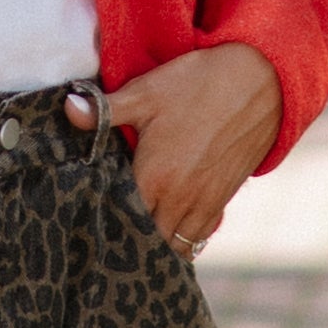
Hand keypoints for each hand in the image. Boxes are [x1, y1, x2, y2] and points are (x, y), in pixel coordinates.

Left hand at [106, 42, 283, 255]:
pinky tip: (167, 225)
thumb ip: (105, 110)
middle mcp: (179, 199)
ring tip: (136, 237)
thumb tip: (67, 109)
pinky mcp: (223, 199)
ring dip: (155, 244)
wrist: (261, 81)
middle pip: (146, 240)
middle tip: (108, 232)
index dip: (103, 222)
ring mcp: (205, 203)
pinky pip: (197, 237)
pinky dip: (181, 239)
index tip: (87, 222)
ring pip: (174, 246)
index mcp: (154, 177)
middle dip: (128, 240)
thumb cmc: (199, 83)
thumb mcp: (147, 92)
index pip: (120, 219)